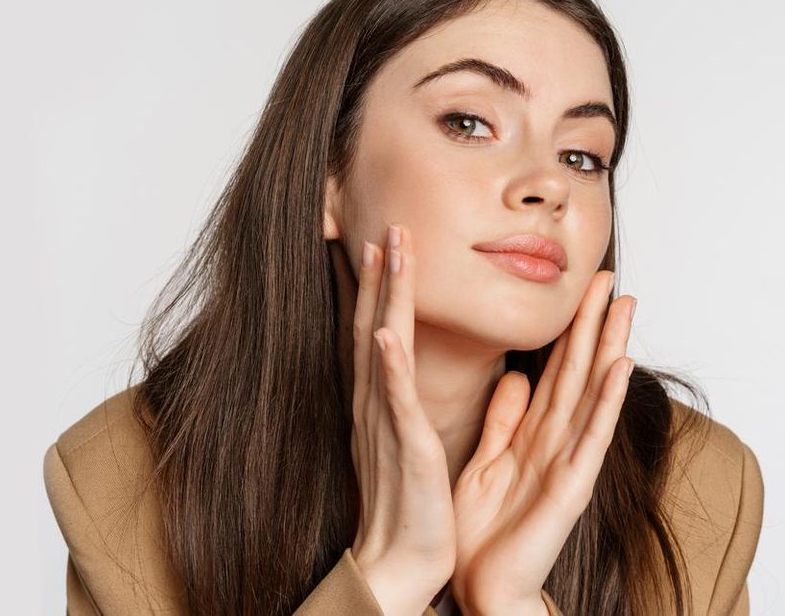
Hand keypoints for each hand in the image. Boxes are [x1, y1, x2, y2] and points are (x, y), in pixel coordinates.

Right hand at [347, 224, 457, 615]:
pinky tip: (385, 330)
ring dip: (386, 295)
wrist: (400, 562)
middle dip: (384, 271)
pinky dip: (388, 363)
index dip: (383, 285)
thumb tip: (409, 374)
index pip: (380, 330)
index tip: (387, 241)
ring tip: (388, 248)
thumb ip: (407, 402)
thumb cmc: (409, 508)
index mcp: (383, 402)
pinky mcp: (404, 445)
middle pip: (375, 322)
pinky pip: (394, 398)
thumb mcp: (409, 441)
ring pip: (382, 344)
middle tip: (390, 222)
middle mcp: (376, 403)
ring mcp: (385, 421)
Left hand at [450, 270, 635, 610]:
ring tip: (625, 306)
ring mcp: (569, 462)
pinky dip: (606, 401)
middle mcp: (558, 441)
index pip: (557, 369)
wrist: (485, 587)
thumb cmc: (486, 534)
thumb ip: (503, 420)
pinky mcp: (570, 487)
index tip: (579, 286)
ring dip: (610, 348)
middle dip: (594, 323)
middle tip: (608, 276)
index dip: (569, 327)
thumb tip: (514, 376)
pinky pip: (590, 436)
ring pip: (592, 393)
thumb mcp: (487, 461)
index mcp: (535, 433)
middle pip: (579, 370)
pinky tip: (619, 367)